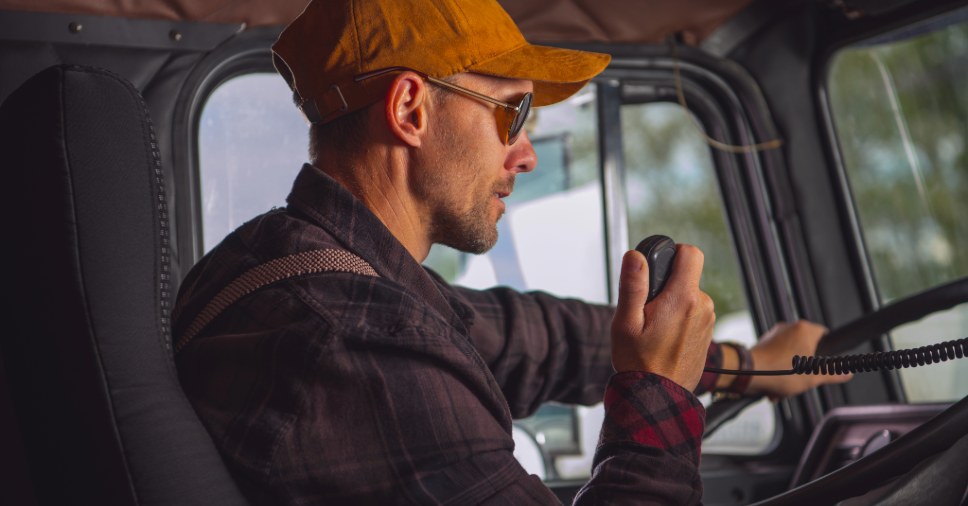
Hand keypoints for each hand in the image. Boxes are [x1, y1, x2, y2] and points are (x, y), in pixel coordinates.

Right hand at [611, 244, 715, 390]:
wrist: (658, 397)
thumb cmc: (639, 363)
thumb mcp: (626, 322)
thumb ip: (632, 285)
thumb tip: (635, 256)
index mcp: (683, 299)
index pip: (691, 253)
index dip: (673, 252)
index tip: (656, 269)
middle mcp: (702, 306)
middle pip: (686, 276)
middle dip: (666, 285)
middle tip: (646, 311)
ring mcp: (708, 321)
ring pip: (688, 295)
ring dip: (672, 303)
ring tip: (653, 328)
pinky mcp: (707, 333)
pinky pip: (693, 312)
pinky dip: (679, 318)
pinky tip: (664, 338)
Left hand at [747, 320, 852, 397]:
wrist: (748, 373)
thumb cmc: (779, 371)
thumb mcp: (814, 377)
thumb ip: (833, 373)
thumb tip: (846, 373)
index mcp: (804, 329)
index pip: (825, 334)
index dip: (828, 350)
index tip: (827, 363)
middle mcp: (788, 328)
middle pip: (807, 349)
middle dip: (805, 369)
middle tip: (803, 380)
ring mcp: (774, 335)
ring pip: (791, 357)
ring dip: (790, 375)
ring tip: (786, 387)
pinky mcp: (763, 345)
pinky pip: (776, 359)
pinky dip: (778, 373)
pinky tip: (776, 387)